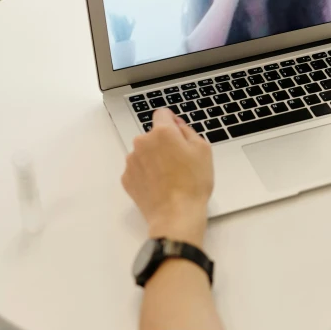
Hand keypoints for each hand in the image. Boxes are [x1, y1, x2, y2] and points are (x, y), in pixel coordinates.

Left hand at [122, 109, 212, 246]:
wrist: (176, 215)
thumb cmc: (193, 184)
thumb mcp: (203, 150)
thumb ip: (188, 130)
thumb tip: (177, 125)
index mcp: (162, 132)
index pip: (162, 114)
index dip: (171, 121)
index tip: (177, 132)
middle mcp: (142, 143)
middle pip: (153, 136)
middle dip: (164, 144)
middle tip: (180, 162)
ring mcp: (132, 161)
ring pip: (144, 152)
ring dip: (154, 159)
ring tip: (170, 177)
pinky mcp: (127, 178)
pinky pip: (138, 169)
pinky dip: (147, 174)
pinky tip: (160, 185)